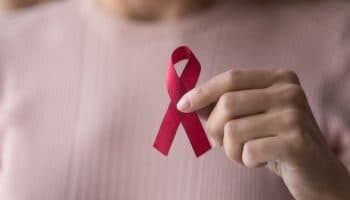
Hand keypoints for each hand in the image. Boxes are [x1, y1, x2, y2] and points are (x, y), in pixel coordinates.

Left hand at [176, 69, 349, 199]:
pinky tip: (260, 161)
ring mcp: (294, 116)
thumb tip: (189, 103)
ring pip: (233, 130)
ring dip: (230, 149)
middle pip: (227, 104)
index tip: (182, 105)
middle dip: (214, 128)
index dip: (202, 92)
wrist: (316, 172)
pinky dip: (245, 161)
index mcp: (279, 78)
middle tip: (219, 142)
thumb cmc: (276, 141)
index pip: (231, 78)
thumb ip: (225, 106)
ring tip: (245, 153)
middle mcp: (289, 91)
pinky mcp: (296, 143)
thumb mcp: (252, 117)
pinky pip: (247, 152)